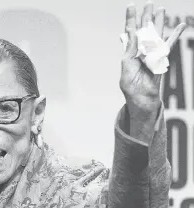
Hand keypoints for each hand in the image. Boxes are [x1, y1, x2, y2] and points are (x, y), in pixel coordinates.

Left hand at [120, 1, 185, 117]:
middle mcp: (141, 51)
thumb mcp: (126, 68)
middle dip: (146, 16)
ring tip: (160, 9)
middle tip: (148, 3)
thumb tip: (128, 35)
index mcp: (130, 53)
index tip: (131, 6)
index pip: (130, 33)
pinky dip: (175, 36)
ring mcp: (152, 54)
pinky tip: (181, 26)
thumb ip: (129, 51)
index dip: (130, 19)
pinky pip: (170, 45)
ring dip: (159, 22)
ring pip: (157, 34)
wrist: (142, 98)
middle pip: (144, 30)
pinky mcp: (162, 59)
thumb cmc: (131, 87)